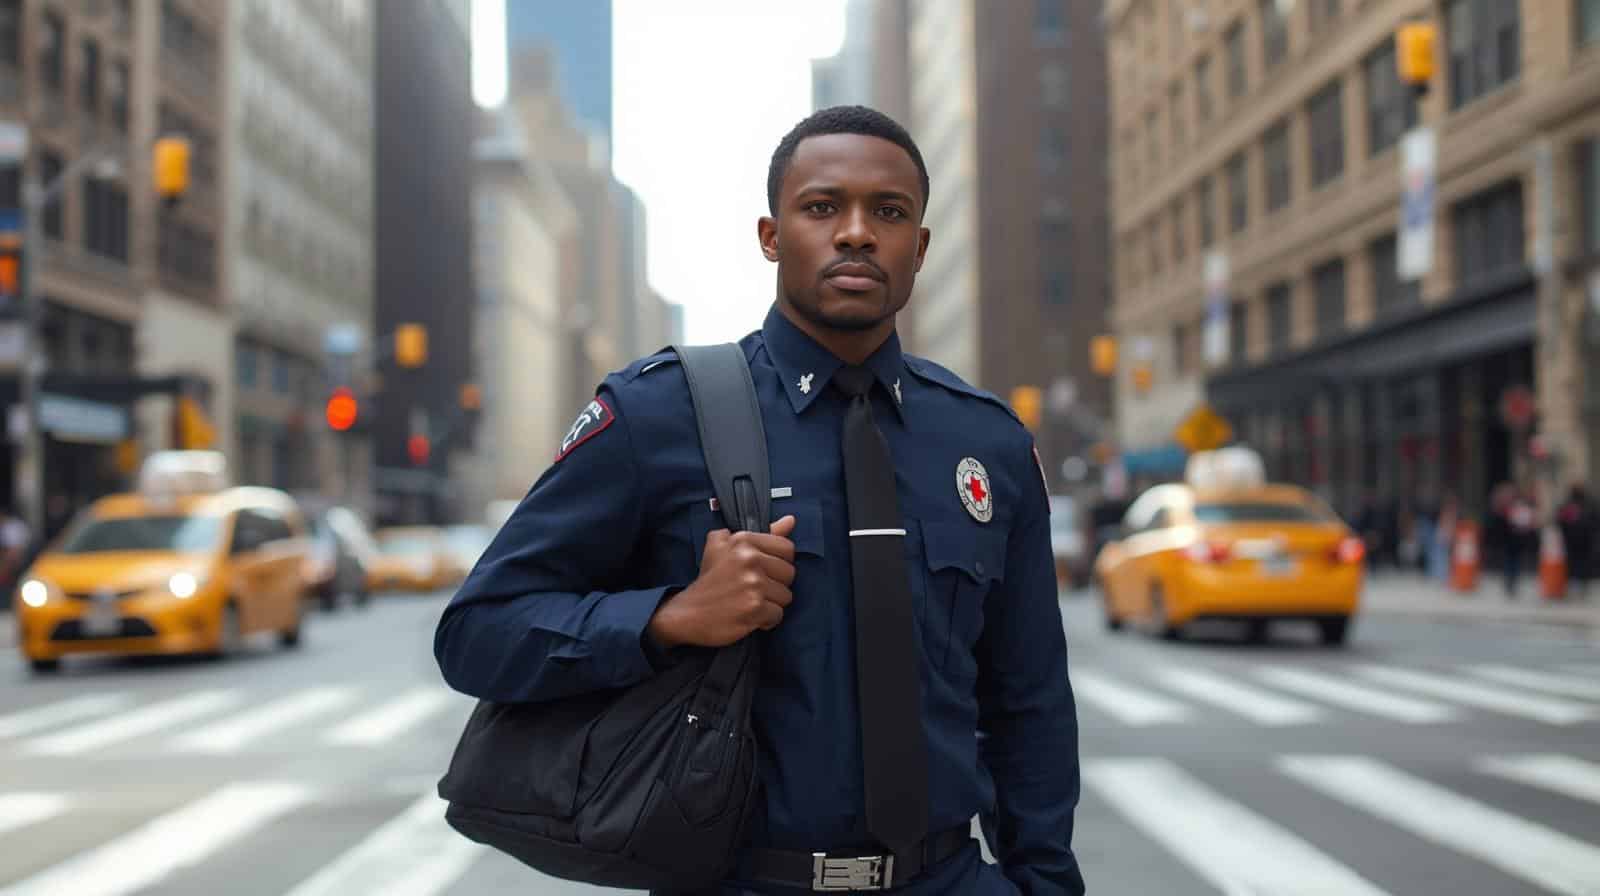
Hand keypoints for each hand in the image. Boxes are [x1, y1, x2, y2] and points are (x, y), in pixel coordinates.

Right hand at [648, 515, 796, 648]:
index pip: (787, 548)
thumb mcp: (726, 547)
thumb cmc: (709, 580)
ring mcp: (753, 584)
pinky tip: (750, 616)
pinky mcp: (755, 608)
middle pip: (789, 574)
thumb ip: (763, 533)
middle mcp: (749, 559)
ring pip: (786, 596)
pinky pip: (778, 615)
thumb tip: (790, 521)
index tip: (764, 571)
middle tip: (753, 590)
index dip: (779, 563)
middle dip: (775, 585)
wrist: (687, 613)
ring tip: (750, 602)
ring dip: (771, 604)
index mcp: (743, 541)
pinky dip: (766, 620)